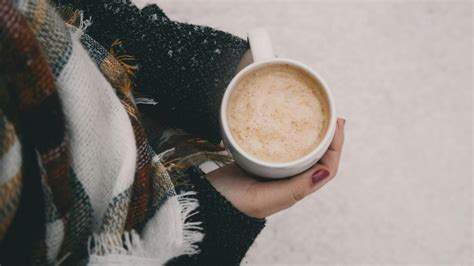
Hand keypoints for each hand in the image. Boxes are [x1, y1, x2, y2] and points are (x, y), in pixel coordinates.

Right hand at [207, 118, 345, 218]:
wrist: (207, 202)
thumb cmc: (235, 203)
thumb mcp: (266, 199)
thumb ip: (295, 189)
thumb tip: (325, 173)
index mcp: (295, 189)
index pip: (326, 167)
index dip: (337, 146)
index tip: (338, 123)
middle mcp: (288, 180)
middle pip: (317, 156)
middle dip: (328, 137)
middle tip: (331, 115)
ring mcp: (274, 170)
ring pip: (301, 150)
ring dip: (311, 134)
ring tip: (314, 116)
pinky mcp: (259, 161)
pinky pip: (280, 146)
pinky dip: (288, 134)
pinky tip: (284, 122)